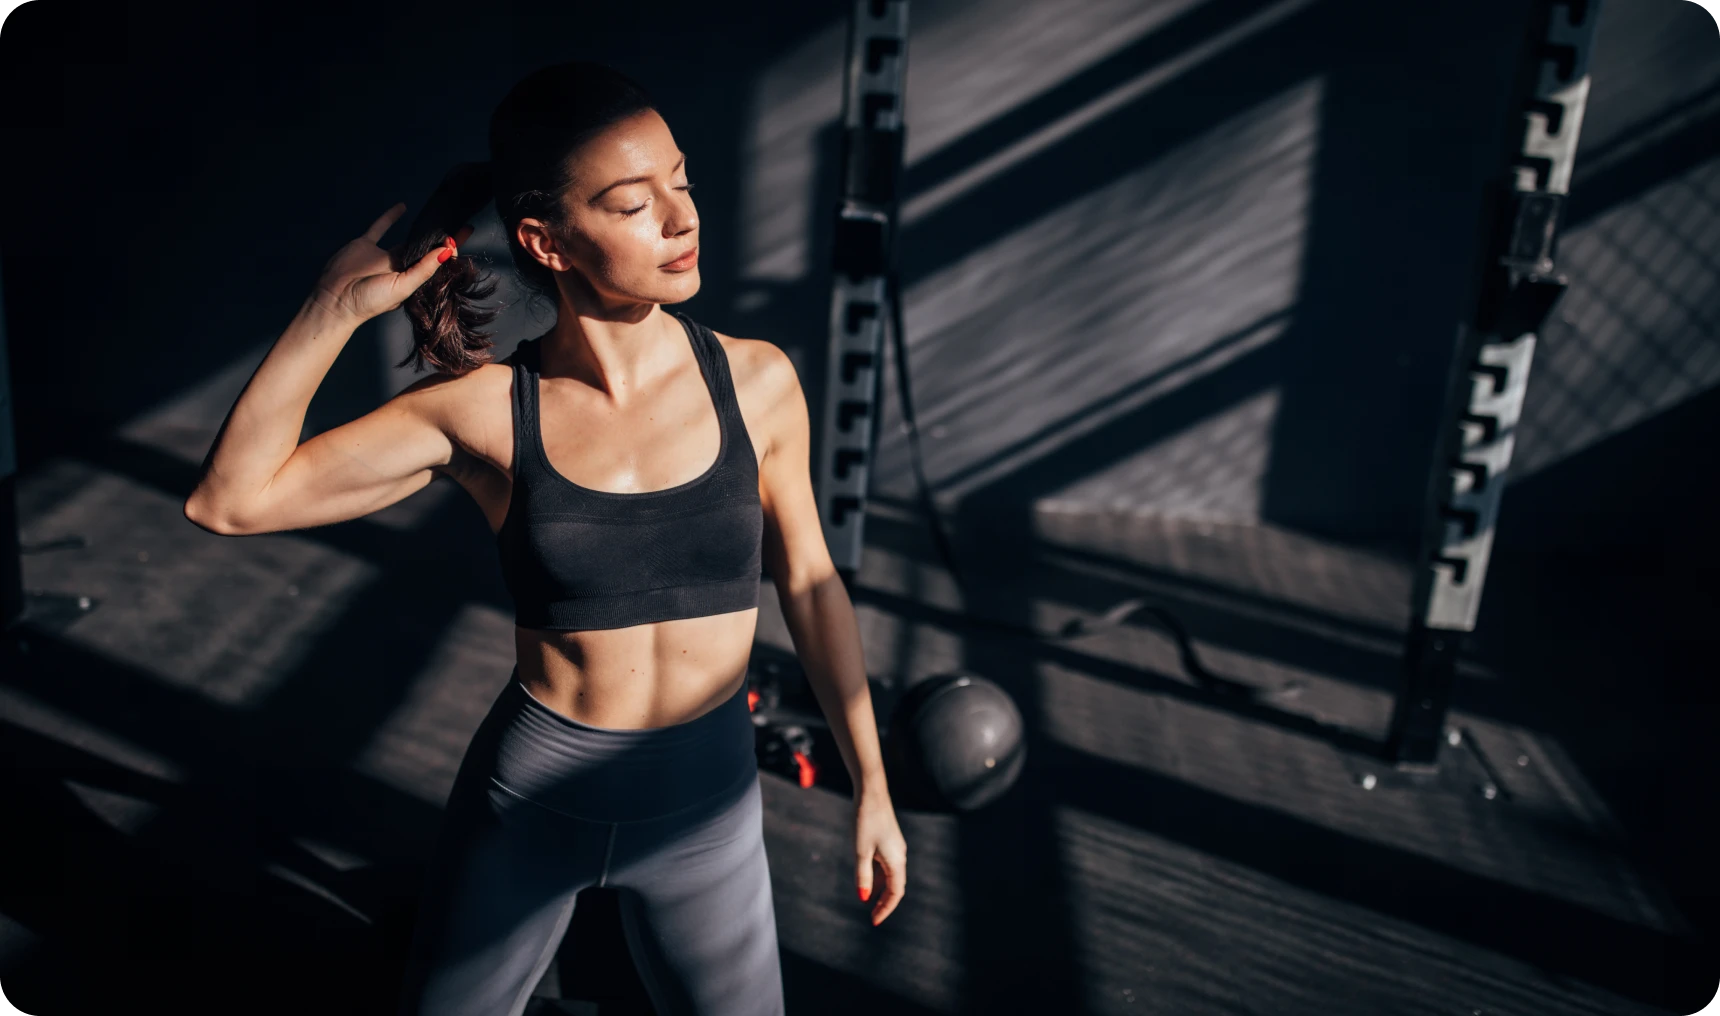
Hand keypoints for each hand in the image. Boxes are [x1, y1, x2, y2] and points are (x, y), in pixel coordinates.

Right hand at [305, 203, 476, 325]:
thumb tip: (448, 251)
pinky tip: (403, 206)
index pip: (437, 261)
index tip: (462, 234)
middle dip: (442, 239)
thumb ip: (424, 269)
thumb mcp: (403, 286)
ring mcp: (383, 255)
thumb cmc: (370, 300)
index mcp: (412, 279)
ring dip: (422, 230)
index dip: (450, 250)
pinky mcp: (365, 245)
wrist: (335, 299)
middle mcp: (400, 267)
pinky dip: (390, 217)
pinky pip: (380, 228)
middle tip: (461, 224)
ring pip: (407, 238)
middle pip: (426, 249)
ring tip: (440, 217)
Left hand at [854, 793, 905, 925]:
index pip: (895, 893)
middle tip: (872, 917)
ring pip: (890, 876)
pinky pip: (886, 865)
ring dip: (880, 890)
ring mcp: (895, 848)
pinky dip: (878, 876)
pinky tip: (867, 880)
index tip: (874, 922)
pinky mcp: (889, 840)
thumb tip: (863, 898)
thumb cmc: (865, 821)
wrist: (871, 792)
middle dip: (884, 903)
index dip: (886, 909)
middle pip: (895, 886)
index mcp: (896, 861)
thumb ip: (862, 876)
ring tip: (868, 902)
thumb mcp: (860, 851)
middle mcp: (900, 856)